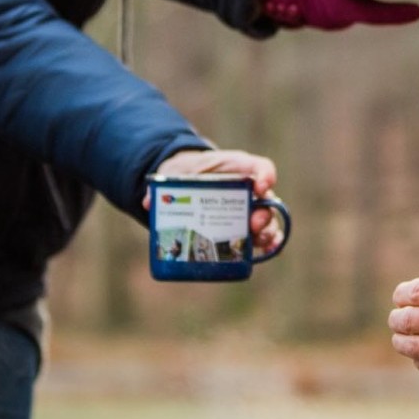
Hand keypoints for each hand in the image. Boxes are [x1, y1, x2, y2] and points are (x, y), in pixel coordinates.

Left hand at [151, 148, 287, 255]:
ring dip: (267, 231)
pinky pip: (262, 234)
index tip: (260, 186)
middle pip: (266, 199)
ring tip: (260, 241)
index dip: (264, 176)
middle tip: (254, 223)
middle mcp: (248, 188)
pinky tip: (267, 250)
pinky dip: (269, 243)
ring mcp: (248, 208)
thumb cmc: (188, 172)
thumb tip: (148, 202)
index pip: (259, 167)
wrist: (188, 180)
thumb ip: (164, 184)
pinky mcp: (244, 225)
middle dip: (263, 213)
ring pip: (267, 219)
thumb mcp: (177, 172)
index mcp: (236, 168)